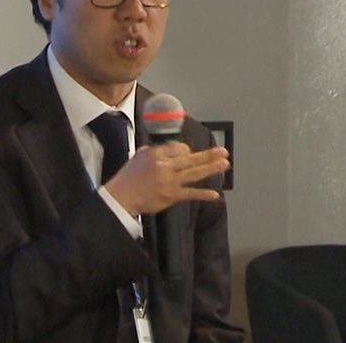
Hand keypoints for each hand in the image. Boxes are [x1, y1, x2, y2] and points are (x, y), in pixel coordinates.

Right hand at [104, 142, 229, 215]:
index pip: (179, 148)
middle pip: (191, 158)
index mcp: (156, 154)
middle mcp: (165, 166)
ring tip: (225, 164)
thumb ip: (158, 151)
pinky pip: (190, 194)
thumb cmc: (129, 177)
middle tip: (223, 151)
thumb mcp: (141, 155)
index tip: (190, 154)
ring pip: (194, 173)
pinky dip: (203, 194)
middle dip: (209, 154)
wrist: (121, 197)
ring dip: (211, 168)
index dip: (187, 151)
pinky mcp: (171, 196)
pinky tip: (215, 195)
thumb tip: (175, 149)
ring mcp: (169, 181)